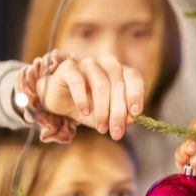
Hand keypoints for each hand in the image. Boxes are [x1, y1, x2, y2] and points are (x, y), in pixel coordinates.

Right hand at [27, 53, 144, 139]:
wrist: (59, 100)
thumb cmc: (88, 106)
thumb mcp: (106, 115)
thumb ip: (119, 116)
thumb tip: (132, 120)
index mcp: (120, 72)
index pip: (133, 78)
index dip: (136, 95)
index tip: (135, 114)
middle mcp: (107, 64)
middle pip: (118, 84)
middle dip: (118, 112)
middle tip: (116, 133)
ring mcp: (89, 63)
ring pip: (101, 84)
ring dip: (102, 109)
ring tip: (101, 127)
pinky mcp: (69, 67)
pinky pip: (78, 81)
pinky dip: (83, 98)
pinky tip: (85, 111)